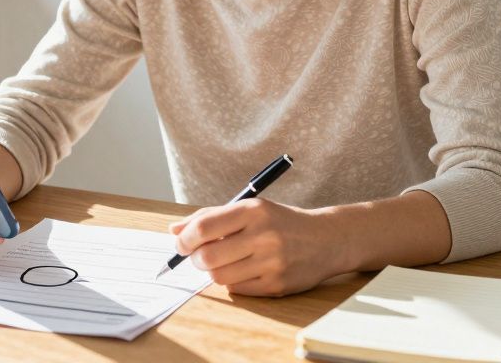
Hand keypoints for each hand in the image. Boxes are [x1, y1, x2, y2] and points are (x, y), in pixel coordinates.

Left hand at [169, 198, 346, 296]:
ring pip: (220, 276)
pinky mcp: (277, 284)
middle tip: (201, 256)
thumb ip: (209, 217)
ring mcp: (272, 262)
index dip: (185, 239)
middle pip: (208, 257)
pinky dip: (232, 282)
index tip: (182, 244)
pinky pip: (237, 290)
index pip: (205, 227)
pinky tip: (243, 270)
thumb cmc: (280, 222)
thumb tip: (173, 231)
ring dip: (214, 271)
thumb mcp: (249, 209)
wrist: (326, 239)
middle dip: (197, 259)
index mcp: (253, 211)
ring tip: (224, 262)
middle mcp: (263, 235)